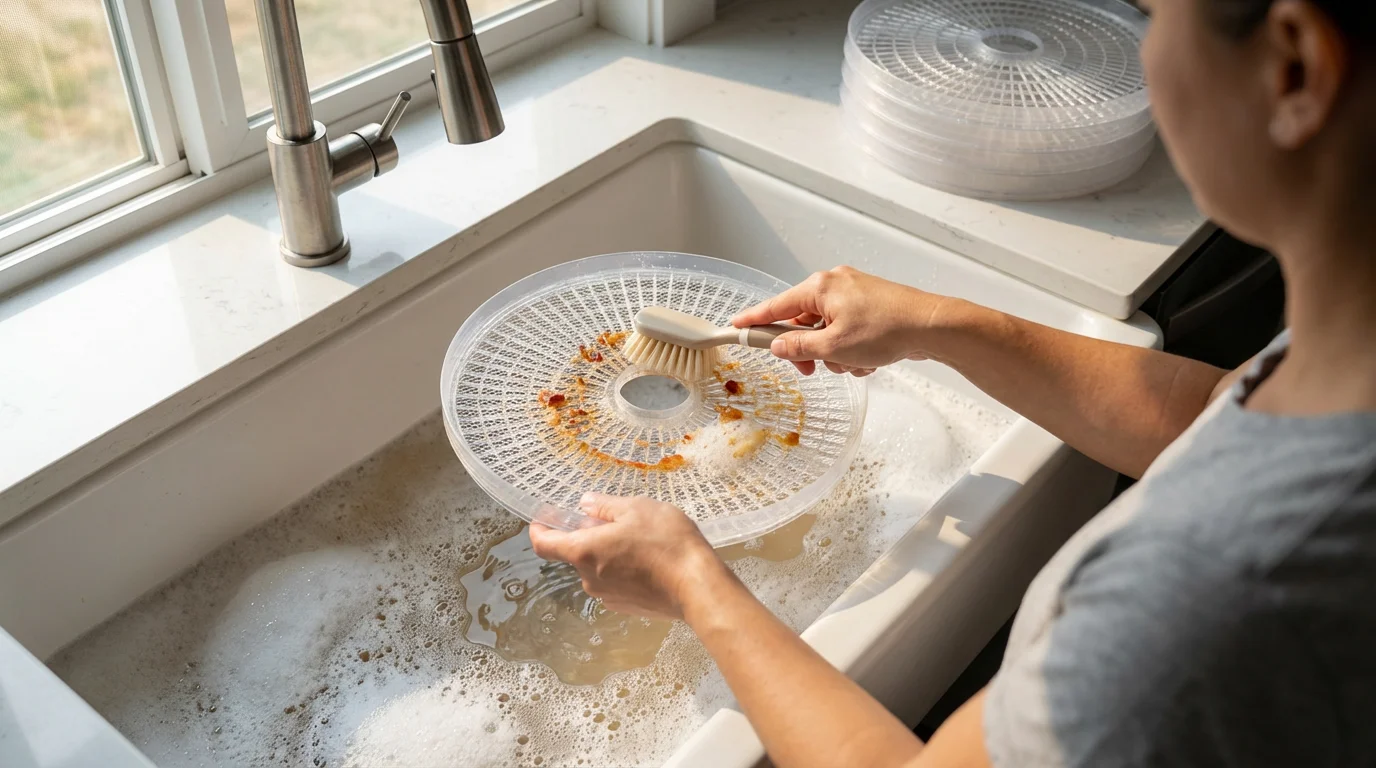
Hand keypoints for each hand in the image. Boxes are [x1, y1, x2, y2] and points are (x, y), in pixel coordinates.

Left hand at [528, 493, 732, 620]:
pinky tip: (649, 563)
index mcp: (584, 552)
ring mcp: (607, 596)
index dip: (539, 530)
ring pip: (598, 569)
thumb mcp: (637, 509)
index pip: (543, 545)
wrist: (697, 587)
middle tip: (618, 522)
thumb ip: (605, 506)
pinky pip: (615, 583)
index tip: (544, 520)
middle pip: (577, 555)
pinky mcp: (626, 608)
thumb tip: (585, 505)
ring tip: (641, 541)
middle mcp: (588, 579)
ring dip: (609, 554)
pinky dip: (623, 571)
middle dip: (590, 537)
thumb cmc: (665, 542)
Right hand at [732, 266, 950, 375]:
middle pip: (801, 322)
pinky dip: (852, 350)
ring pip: (826, 333)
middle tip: (814, 369)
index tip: (734, 327)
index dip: (753, 320)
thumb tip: (779, 347)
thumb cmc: (886, 329)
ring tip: (854, 363)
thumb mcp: (833, 346)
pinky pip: (846, 332)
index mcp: (819, 288)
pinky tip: (869, 360)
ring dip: (834, 355)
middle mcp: (834, 285)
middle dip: (808, 350)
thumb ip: (799, 347)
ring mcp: (853, 295)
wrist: (932, 325)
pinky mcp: (870, 307)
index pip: (775, 306)